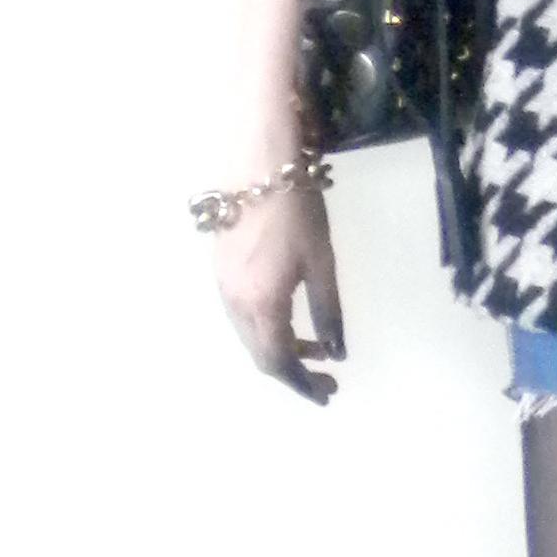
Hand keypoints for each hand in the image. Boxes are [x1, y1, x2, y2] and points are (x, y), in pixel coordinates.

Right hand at [216, 180, 345, 405]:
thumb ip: (328, 311)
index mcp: (260, 304)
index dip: (303, 384)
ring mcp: (222, 286)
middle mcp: (234, 303)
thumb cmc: (297, 210)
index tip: (328, 394)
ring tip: (317, 348)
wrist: (256, 162)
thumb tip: (336, 353)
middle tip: (328, 378)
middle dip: (293, 372)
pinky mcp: (221, 271)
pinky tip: (291, 318)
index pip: (279, 361)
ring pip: (250, 335)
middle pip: (260, 354)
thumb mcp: (321, 263)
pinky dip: (267, 327)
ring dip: (281, 348)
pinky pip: (243, 315)